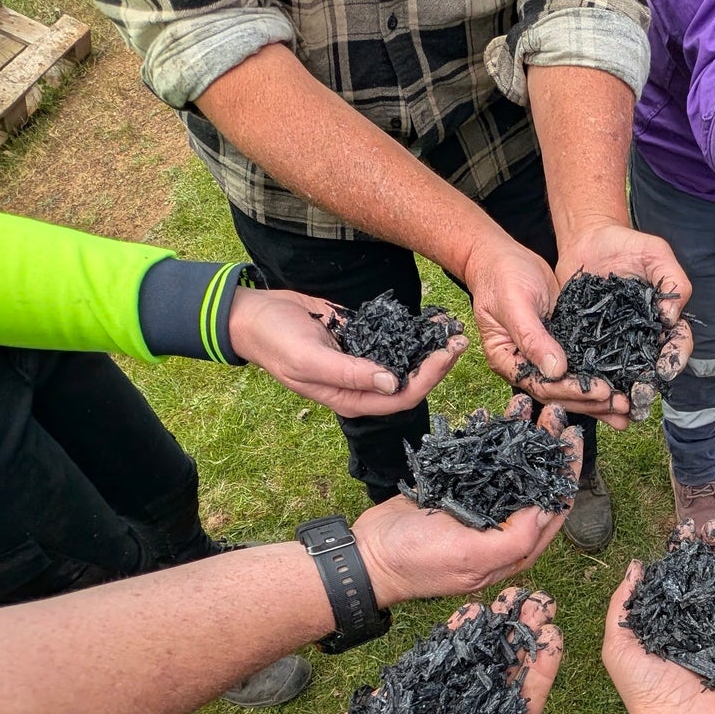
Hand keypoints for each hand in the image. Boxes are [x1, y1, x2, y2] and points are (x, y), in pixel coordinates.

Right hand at [228, 287, 466, 417]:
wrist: (255, 313)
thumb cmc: (276, 340)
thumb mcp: (309, 359)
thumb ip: (350, 374)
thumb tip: (391, 384)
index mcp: (351, 399)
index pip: (400, 398)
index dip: (427, 380)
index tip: (445, 356)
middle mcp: (363, 385)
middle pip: (410, 381)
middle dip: (437, 364)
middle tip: (459, 340)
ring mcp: (364, 361)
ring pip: (406, 360)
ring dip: (430, 347)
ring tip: (452, 327)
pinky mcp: (363, 339)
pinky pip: (395, 339)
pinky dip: (414, 330)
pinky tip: (431, 317)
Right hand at [230, 589, 560, 713]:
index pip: (518, 713)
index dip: (538, 676)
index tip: (556, 637)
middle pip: (498, 681)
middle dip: (520, 643)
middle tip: (542, 603)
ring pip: (466, 666)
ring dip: (491, 633)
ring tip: (514, 596)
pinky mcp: (391, 700)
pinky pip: (424, 663)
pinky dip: (447, 638)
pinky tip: (470, 613)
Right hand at [352, 397, 582, 605]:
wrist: (367, 555)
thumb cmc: (419, 561)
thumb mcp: (472, 556)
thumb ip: (515, 537)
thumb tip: (549, 509)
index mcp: (515, 548)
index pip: (553, 506)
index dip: (566, 472)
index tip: (572, 438)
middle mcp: (502, 526)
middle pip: (536, 481)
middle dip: (546, 446)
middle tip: (552, 412)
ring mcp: (479, 505)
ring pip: (509, 466)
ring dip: (519, 436)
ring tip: (523, 404)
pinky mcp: (456, 490)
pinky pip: (479, 459)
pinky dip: (487, 437)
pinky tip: (490, 414)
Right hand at [464, 234, 624, 423]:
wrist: (502, 257)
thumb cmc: (501, 276)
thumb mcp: (514, 304)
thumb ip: (532, 338)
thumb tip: (555, 370)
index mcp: (508, 361)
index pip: (541, 386)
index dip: (572, 391)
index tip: (600, 392)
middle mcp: (526, 365)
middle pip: (560, 393)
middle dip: (592, 402)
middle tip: (624, 406)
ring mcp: (544, 357)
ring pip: (573, 385)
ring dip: (600, 399)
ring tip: (628, 409)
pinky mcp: (562, 345)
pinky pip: (581, 366)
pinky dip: (601, 377)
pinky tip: (622, 386)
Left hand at [555, 220, 695, 422]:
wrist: (587, 240)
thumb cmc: (627, 245)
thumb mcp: (656, 253)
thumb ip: (672, 281)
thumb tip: (671, 318)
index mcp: (664, 319)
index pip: (677, 342)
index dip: (675, 358)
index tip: (666, 370)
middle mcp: (643, 336)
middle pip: (650, 367)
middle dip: (647, 385)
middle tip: (640, 399)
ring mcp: (615, 342)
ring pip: (622, 373)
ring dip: (621, 394)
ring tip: (617, 409)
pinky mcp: (588, 343)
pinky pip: (592, 365)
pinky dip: (592, 382)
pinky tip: (588, 395)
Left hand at [602, 521, 714, 713]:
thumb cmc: (646, 693)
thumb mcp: (618, 644)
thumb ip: (622, 604)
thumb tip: (637, 566)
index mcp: (674, 630)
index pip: (682, 584)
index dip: (685, 556)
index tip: (687, 529)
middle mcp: (705, 632)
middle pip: (714, 583)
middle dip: (714, 553)